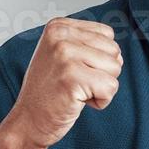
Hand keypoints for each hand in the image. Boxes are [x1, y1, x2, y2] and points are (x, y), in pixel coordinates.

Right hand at [0, 17, 122, 148]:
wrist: (28, 121)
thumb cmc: (51, 91)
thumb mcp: (63, 56)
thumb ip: (87, 44)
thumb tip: (119, 53)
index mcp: (58, 26)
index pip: (107, 35)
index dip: (98, 59)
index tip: (73, 71)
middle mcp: (60, 36)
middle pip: (114, 50)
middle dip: (102, 73)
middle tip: (74, 84)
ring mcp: (64, 55)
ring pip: (115, 68)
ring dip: (101, 87)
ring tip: (75, 91)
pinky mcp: (72, 77)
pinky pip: (110, 88)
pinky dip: (100, 101)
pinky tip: (77, 102)